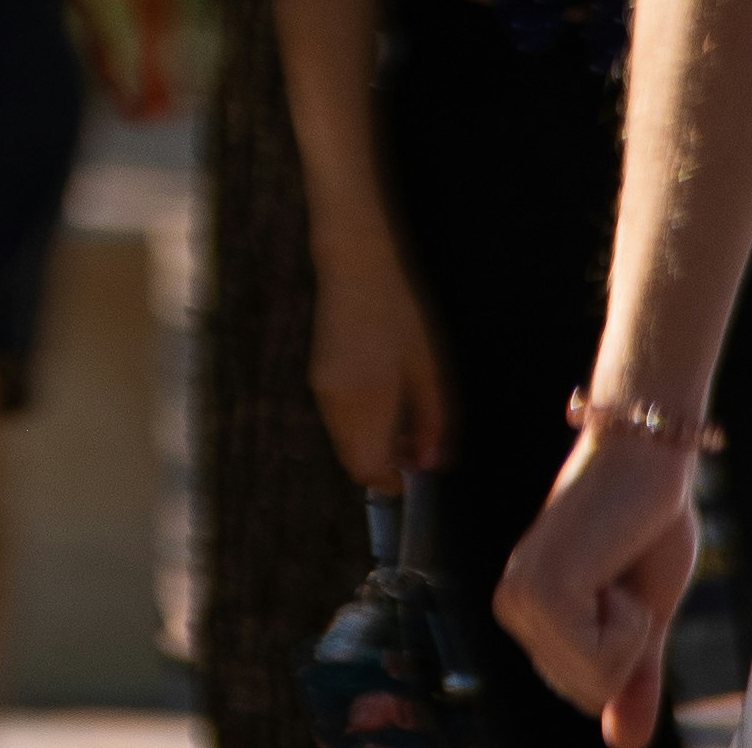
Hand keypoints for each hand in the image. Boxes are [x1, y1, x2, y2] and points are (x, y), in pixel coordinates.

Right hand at [306, 240, 447, 489]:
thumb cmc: (401, 316)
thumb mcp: (430, 370)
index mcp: (366, 403)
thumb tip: (432, 463)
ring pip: (344, 442)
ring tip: (403, 421)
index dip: (393, 482)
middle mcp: (336, 405)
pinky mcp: (318, 377)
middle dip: (383, 465)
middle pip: (353, 461)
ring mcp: (322, 391)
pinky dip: (359, 428)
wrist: (355, 269)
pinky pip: (338, 421)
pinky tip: (382, 402)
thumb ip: (433, 423)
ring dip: (371, 446)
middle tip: (416, 447)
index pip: (369, 469)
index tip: (417, 472)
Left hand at [495, 421, 704, 747]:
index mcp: (529, 614)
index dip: (626, 652)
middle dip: (628, 644)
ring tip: (614, 570)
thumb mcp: (645, 620)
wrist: (648, 463)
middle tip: (620, 577)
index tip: (623, 588)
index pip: (587, 691)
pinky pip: (602, 658)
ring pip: (595, 680)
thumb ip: (629, 681)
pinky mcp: (542, 590)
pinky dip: (628, 621)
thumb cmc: (647, 527)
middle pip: (588, 692)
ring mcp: (521, 599)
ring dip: (630, 629)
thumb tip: (625, 746)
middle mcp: (512, 608)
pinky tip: (612, 569)